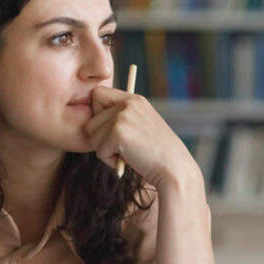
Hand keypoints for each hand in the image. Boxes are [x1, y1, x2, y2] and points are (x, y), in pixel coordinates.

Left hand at [83, 87, 198, 186]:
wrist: (174, 168)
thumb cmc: (155, 154)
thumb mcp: (140, 127)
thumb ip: (121, 118)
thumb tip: (90, 121)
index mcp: (134, 99)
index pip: (97, 94)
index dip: (97, 114)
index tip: (110, 130)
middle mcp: (127, 103)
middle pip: (90, 119)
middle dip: (100, 138)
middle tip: (122, 147)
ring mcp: (122, 116)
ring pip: (91, 136)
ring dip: (105, 150)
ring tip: (128, 153)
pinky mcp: (118, 132)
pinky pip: (99, 150)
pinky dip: (110, 161)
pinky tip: (129, 160)